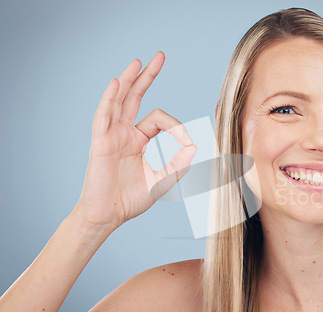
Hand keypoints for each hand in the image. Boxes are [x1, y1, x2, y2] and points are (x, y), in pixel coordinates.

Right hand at [73, 51, 195, 231]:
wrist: (109, 216)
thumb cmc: (131, 200)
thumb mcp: (163, 180)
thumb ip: (179, 164)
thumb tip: (194, 145)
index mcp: (138, 140)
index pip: (158, 119)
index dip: (176, 127)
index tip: (187, 142)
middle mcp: (124, 133)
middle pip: (134, 97)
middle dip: (147, 77)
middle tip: (159, 56)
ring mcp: (111, 135)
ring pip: (119, 101)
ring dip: (128, 80)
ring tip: (138, 62)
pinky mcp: (100, 143)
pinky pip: (103, 117)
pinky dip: (108, 99)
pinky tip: (115, 83)